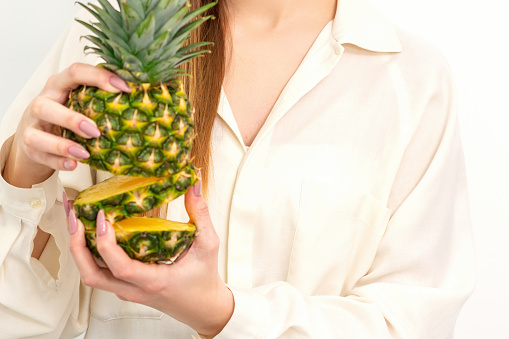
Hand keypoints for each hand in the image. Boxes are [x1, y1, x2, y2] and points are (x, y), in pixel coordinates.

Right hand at [2, 63, 129, 187]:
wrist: (35, 134)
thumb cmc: (67, 112)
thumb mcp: (81, 100)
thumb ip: (102, 97)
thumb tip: (142, 94)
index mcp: (59, 85)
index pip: (75, 72)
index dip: (99, 77)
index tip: (125, 88)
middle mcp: (42, 103)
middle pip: (46, 106)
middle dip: (72, 119)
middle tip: (96, 131)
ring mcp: (32, 126)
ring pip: (37, 135)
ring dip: (62, 145)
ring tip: (84, 153)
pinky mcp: (30, 148)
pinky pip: (40, 156)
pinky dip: (57, 161)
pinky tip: (73, 164)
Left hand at [68, 181, 233, 336]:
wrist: (202, 307)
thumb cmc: (205, 280)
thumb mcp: (208, 245)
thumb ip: (201, 214)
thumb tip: (193, 184)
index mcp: (154, 281)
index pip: (120, 267)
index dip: (105, 243)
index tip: (102, 218)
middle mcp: (134, 289)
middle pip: (91, 274)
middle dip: (76, 244)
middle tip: (74, 215)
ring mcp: (127, 290)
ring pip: (91, 274)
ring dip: (78, 248)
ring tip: (76, 219)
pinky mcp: (125, 287)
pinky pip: (100, 272)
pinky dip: (90, 252)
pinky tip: (91, 232)